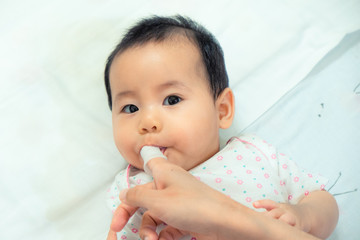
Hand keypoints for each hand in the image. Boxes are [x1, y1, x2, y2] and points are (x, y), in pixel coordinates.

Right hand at [107, 158, 320, 239]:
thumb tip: (124, 194)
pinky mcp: (184, 219)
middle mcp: (169, 186)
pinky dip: (159, 235)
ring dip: (147, 230)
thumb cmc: (194, 206)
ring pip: (152, 216)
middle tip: (116, 231)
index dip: (132, 176)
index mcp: (163, 173)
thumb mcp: (158, 201)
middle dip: (129, 215)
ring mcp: (177, 203)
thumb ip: (137, 197)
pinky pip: (165, 226)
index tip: (122, 193)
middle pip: (142, 199)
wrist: (226, 223)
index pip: (143, 169)